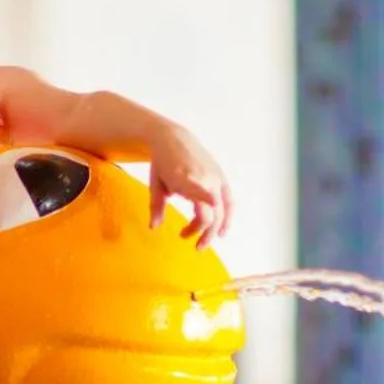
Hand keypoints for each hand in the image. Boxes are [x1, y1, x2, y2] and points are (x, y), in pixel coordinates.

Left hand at [147, 123, 231, 248]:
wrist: (173, 138)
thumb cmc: (162, 162)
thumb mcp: (155, 184)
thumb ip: (156, 207)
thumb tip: (154, 227)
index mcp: (187, 180)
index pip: (203, 206)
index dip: (202, 223)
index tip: (191, 236)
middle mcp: (205, 180)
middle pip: (212, 214)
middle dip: (203, 233)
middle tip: (193, 245)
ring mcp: (215, 177)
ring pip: (221, 210)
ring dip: (214, 229)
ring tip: (202, 242)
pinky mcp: (220, 176)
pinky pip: (229, 200)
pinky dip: (228, 217)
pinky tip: (222, 232)